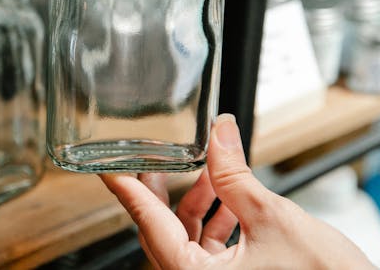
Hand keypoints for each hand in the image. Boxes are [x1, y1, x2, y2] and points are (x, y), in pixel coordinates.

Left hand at [100, 114, 373, 268]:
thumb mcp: (273, 217)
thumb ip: (237, 173)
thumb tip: (220, 130)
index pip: (148, 223)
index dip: (126, 190)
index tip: (106, 167)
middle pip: (163, 230)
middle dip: (163, 190)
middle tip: (154, 157)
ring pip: (188, 238)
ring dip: (197, 202)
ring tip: (206, 168)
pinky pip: (210, 248)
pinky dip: (216, 219)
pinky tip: (228, 196)